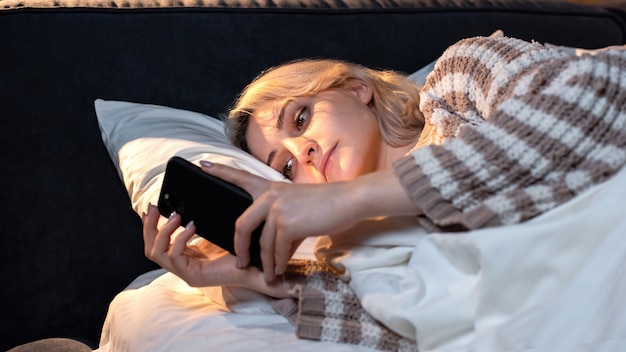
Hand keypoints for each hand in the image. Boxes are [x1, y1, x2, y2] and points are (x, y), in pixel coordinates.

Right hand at [142, 204, 289, 297]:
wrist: (266, 265)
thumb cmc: (250, 242)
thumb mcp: (227, 214)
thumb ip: (216, 193)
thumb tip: (205, 166)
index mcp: (190, 251)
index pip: (161, 241)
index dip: (152, 224)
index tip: (155, 205)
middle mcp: (185, 263)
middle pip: (151, 248)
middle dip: (149, 226)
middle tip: (154, 207)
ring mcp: (187, 271)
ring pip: (156, 253)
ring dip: (162, 232)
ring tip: (176, 217)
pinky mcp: (194, 276)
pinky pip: (174, 257)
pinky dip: (179, 240)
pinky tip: (190, 227)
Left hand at [200, 162, 417, 281]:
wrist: (349, 200)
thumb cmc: (328, 204)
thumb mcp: (299, 208)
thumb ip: (283, 224)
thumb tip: (276, 252)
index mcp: (271, 188)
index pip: (241, 176)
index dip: (220, 171)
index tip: (202, 165)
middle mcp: (270, 196)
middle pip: (242, 224)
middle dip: (239, 247)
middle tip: (240, 262)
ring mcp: (277, 208)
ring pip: (262, 243)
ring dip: (266, 263)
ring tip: (269, 275)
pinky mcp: (287, 223)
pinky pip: (276, 250)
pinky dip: (277, 264)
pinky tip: (279, 271)